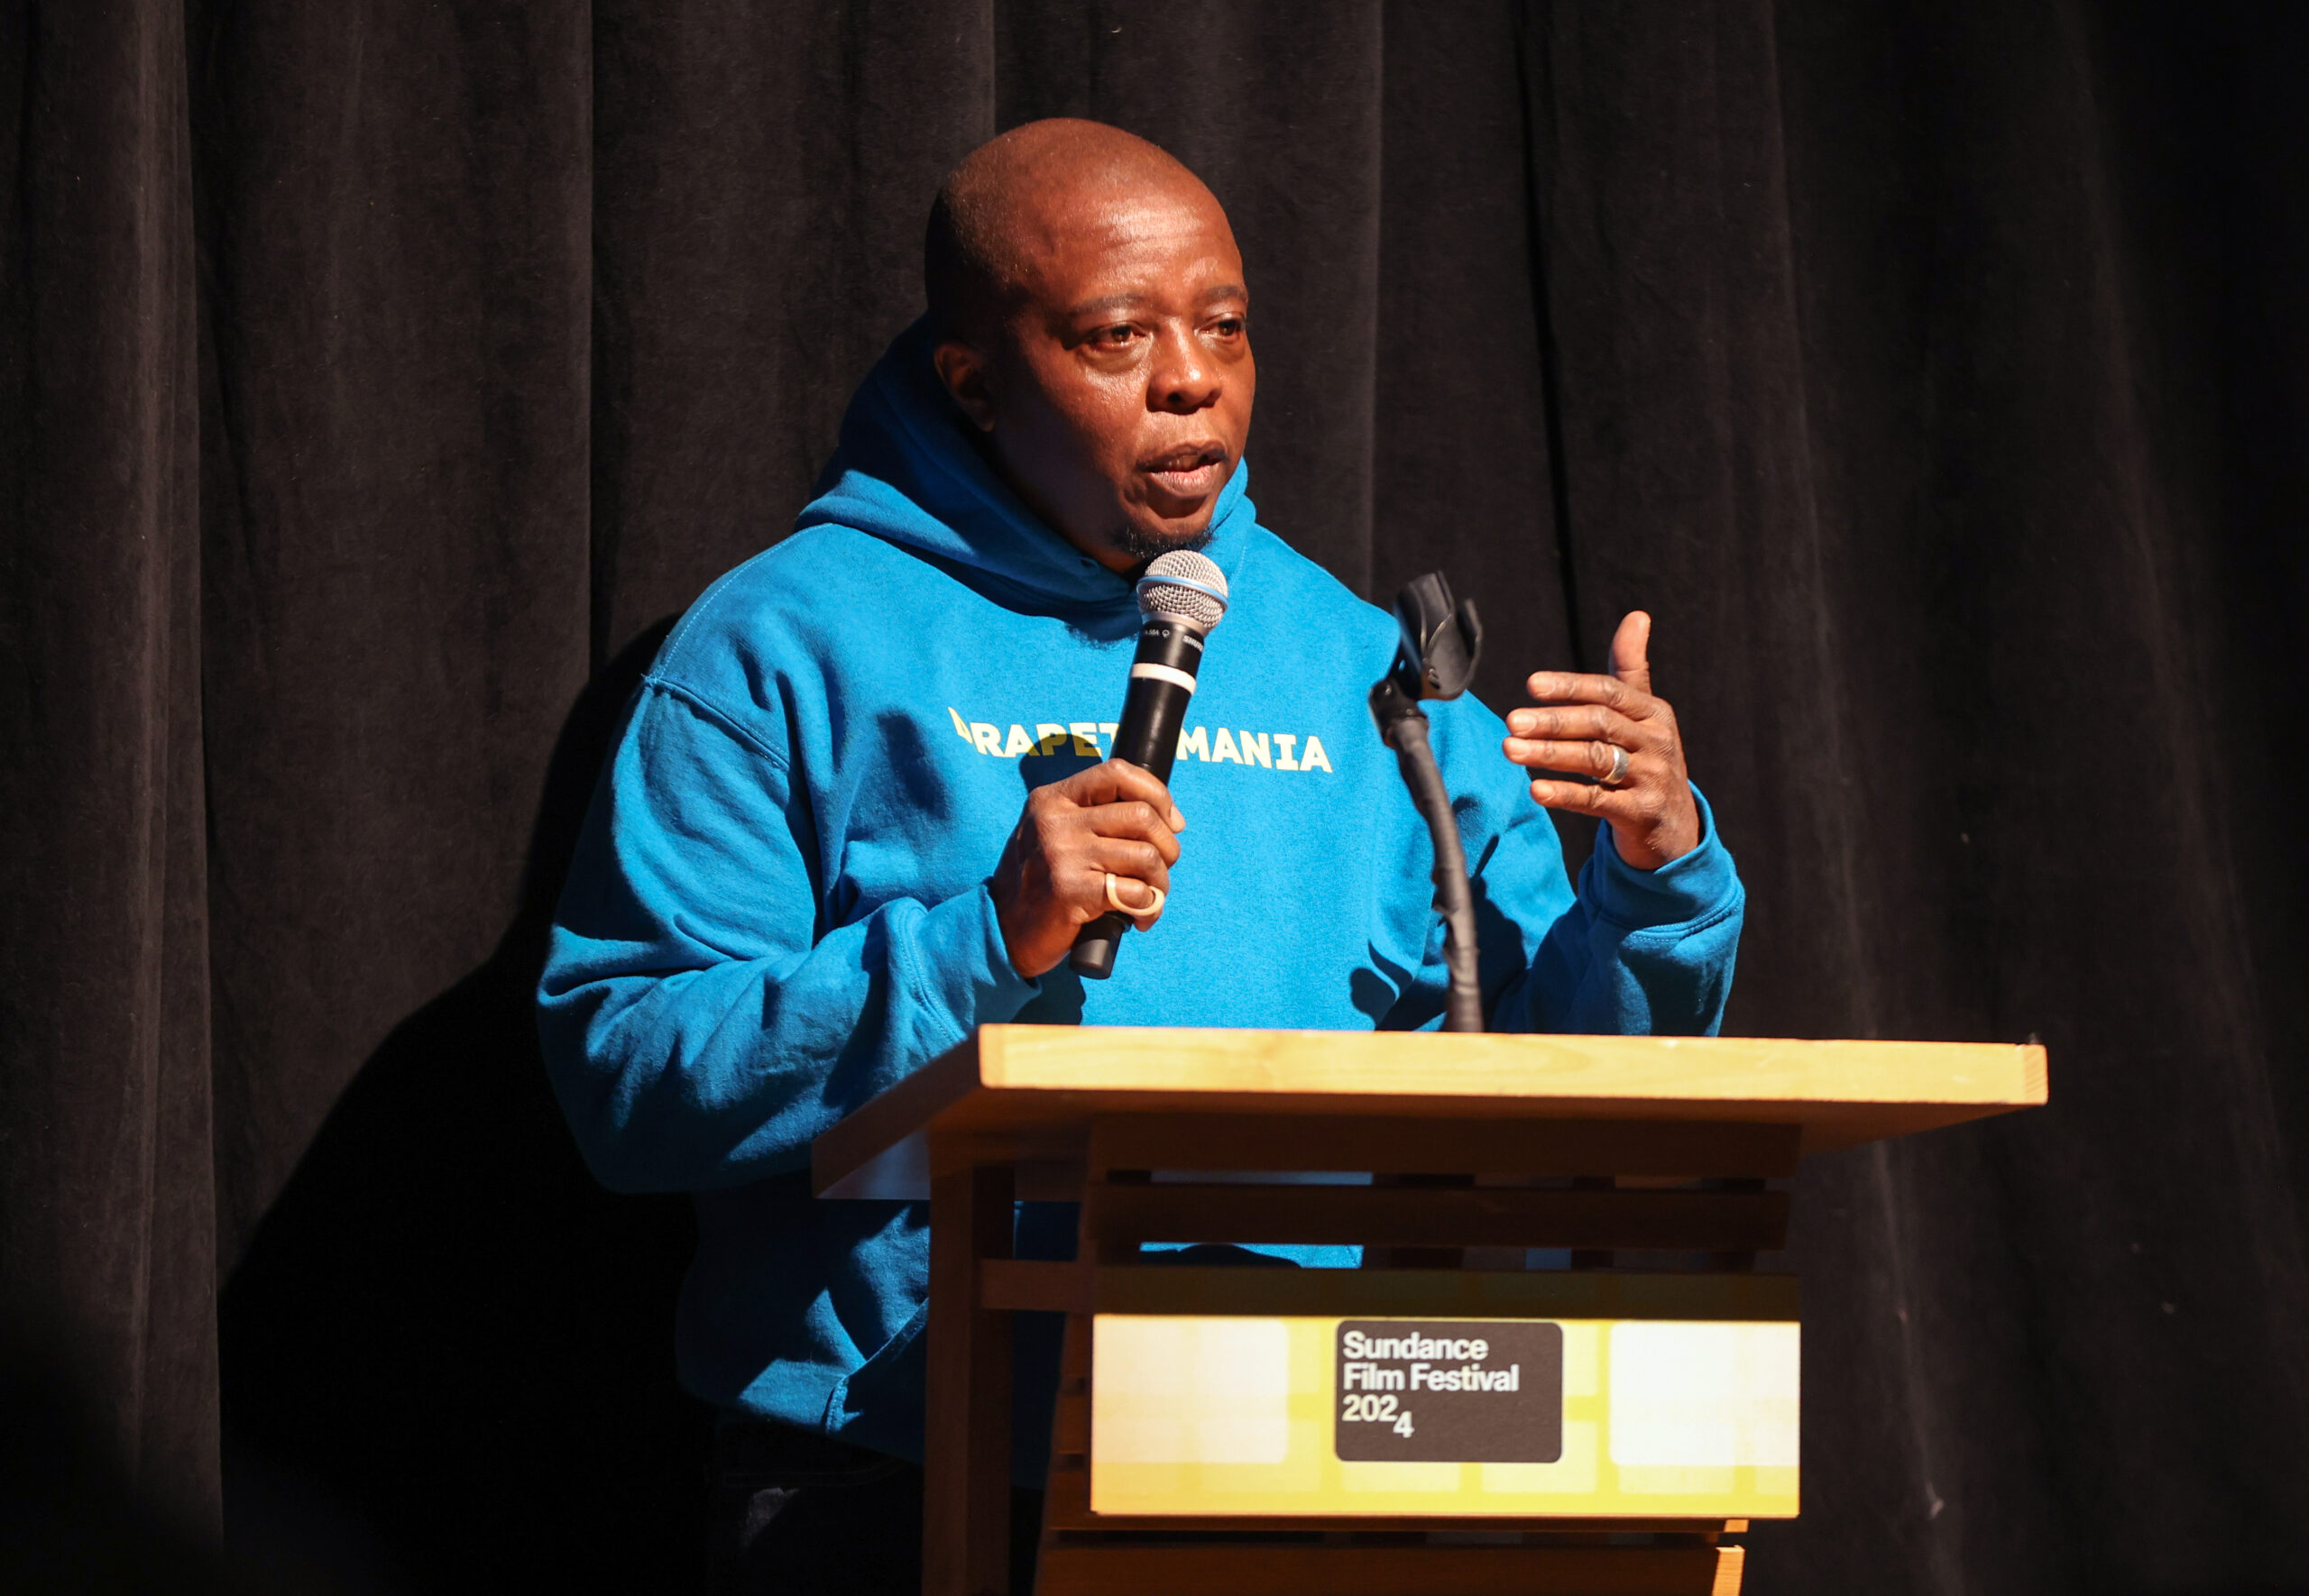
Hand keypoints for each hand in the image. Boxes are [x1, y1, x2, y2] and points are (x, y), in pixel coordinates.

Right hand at [990, 759, 1183, 977]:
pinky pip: (1136, 892)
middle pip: (1142, 816)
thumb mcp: (1057, 834)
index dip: (1156, 794)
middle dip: (1167, 847)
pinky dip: (1149, 908)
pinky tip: (1139, 919)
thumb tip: (1170, 819)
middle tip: (1159, 871)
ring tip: (1150, 898)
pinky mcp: (1069, 891)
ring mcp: (1062, 854)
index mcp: (1054, 799)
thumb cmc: (1043, 883)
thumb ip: (1098, 817)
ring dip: (1161, 883)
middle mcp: (1056, 820)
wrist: (1004, 931)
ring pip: (1145, 855)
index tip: (1171, 822)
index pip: (1118, 773)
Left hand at [1502, 611, 1700, 870]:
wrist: (1675, 827)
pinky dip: (1567, 794)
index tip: (1531, 684)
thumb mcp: (1645, 716)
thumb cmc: (1648, 761)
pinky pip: (1599, 801)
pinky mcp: (1642, 813)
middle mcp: (1656, 741)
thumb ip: (1631, 669)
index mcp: (1653, 713)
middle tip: (1512, 721)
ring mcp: (1652, 778)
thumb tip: (1637, 615)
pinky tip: (1536, 790)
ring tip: (1509, 749)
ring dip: (1550, 754)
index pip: (1608, 692)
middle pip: (1599, 724)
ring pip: (1596, 760)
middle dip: (1554, 721)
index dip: (1570, 687)